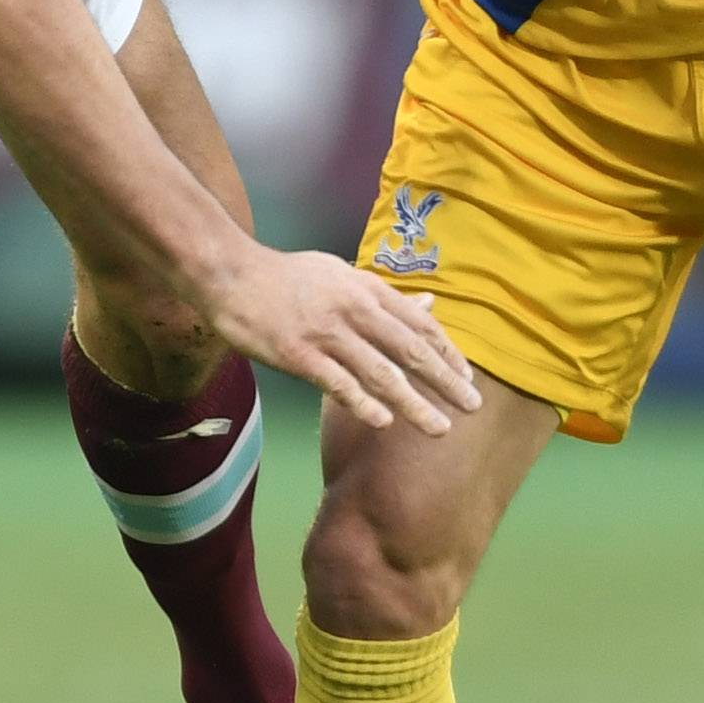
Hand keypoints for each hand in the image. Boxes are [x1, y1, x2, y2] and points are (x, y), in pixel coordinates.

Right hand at [209, 246, 481, 435]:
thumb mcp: (342, 274)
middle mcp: (353, 310)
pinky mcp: (298, 355)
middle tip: (472, 407)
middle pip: (409, 350)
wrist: (231, 275)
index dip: (447, 353)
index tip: (468, 378)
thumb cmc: (288, 277)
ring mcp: (326, 334)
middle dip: (444, 381)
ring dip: (415, 403)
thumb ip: (385, 295)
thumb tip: (430, 304)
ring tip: (440, 427)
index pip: (419, 324)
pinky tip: (385, 422)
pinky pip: (338, 384)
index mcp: (365, 289)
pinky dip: (363, 403)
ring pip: (381, 373)